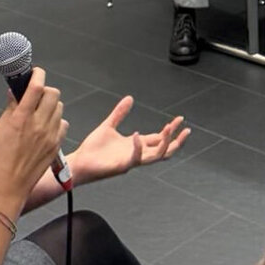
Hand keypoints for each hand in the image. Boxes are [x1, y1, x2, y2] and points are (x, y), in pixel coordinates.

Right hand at [0, 67, 66, 212]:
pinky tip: (45, 126)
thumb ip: (10, 109)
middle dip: (45, 90)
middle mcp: (39, 125)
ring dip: (51, 105)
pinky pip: (63, 124)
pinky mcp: (57, 144)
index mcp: (21, 119)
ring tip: (39, 112)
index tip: (36, 72)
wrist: (9, 186)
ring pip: (60, 108)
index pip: (36, 88)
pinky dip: (56, 121)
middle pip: (53, 94)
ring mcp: (50, 135)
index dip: (38, 75)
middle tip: (36, 94)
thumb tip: (15, 93)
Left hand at [69, 97, 189, 186]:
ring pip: (157, 155)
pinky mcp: (122, 166)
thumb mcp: (108, 126)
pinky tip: (137, 135)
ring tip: (169, 128)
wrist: (78, 163)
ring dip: (165, 143)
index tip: (180, 119)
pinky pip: (136, 158)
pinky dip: (138, 147)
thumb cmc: (92, 149)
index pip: (159, 137)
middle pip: (164, 149)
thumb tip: (130, 98)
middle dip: (176, 140)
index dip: (171, 129)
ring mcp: (131, 161)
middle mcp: (137, 154)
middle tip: (185, 129)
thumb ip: (119, 113)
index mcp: (136, 144)